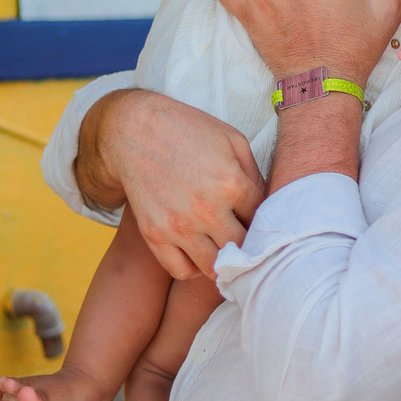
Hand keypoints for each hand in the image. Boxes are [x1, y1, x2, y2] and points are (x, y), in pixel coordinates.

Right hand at [84, 89, 264, 278]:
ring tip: (224, 249)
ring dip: (223, 263)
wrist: (132, 131)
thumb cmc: (187, 130)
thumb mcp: (232, 140)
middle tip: (244, 237)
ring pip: (214, 267)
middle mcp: (206, 209)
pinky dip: (193, 267)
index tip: (256, 218)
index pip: (261, 220)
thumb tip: (267, 205)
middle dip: (247, 245)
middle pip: (242, 249)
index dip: (263, 220)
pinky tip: (198, 250)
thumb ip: (254, 174)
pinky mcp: (154, 234)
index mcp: (231, 183)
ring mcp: (178, 225)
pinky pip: (180, 270)